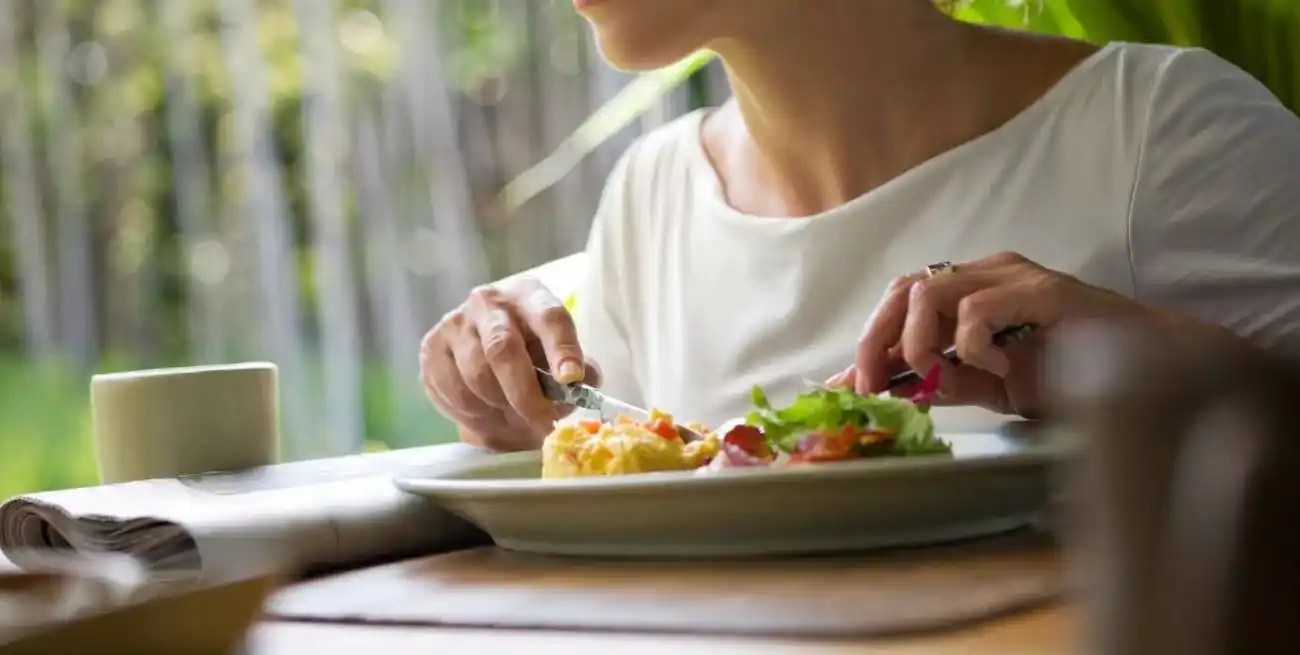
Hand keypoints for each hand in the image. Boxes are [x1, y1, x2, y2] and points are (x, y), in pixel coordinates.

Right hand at [419, 277, 599, 450]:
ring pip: (476, 376)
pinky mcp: (430, 348)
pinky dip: (473, 414)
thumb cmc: (535, 357)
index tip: (571, 379)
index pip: (548, 316)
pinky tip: (488, 414)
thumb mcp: (564, 358)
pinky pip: (451, 392)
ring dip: (500, 408)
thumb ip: (580, 373)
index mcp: (529, 296)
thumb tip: (577, 386)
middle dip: (525, 394)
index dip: (561, 348)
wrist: (489, 355)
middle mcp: (488, 302)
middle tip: (543, 423)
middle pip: (502, 348)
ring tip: (516, 419)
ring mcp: (454, 323)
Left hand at [829, 252, 1159, 416]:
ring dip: (921, 342)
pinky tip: (1000, 370)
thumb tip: (881, 388)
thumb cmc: (1070, 375)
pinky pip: (980, 307)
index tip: (850, 386)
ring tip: (940, 376)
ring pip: (932, 291)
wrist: (1147, 369)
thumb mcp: (988, 386)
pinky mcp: (1043, 289)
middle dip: (879, 339)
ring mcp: (1013, 276)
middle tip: (874, 385)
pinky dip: (974, 345)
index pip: (900, 302)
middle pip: (905, 289)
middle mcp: (985, 273)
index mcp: (968, 291)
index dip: (870, 340)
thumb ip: (940, 382)